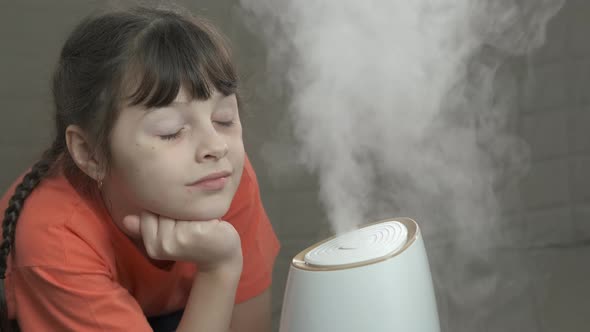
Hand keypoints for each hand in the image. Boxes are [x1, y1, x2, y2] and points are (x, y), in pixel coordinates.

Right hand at [121, 211, 242, 271]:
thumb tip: (126, 219)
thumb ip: (149, 226)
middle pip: (163, 208)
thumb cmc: (196, 240)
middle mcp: (162, 244)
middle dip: (179, 209)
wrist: (222, 256)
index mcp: (152, 246)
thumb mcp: (169, 234)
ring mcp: (178, 239)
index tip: (178, 221)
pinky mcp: (194, 232)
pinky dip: (204, 212)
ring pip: (177, 207)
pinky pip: (193, 209)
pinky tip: (210, 224)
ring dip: (192, 210)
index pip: (148, 211)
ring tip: (199, 222)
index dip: (166, 210)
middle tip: (191, 222)